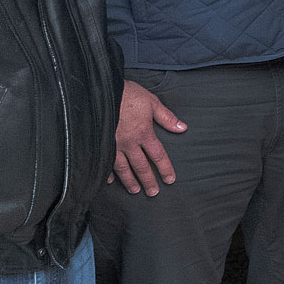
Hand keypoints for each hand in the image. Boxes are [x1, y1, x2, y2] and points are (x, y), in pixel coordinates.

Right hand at [112, 78, 184, 194]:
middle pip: (141, 166)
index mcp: (144, 133)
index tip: (170, 180)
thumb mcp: (151, 102)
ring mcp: (113, 145)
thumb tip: (183, 128)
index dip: (165, 169)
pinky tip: (110, 180)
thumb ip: (167, 117)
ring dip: (129, 181)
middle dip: (148, 180)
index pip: (158, 156)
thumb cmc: (127, 94)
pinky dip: (107, 172)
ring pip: (123, 168)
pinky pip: (104, 162)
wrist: (101, 91)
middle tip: (153, 193)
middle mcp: (129, 143)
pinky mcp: (100, 143)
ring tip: (135, 190)